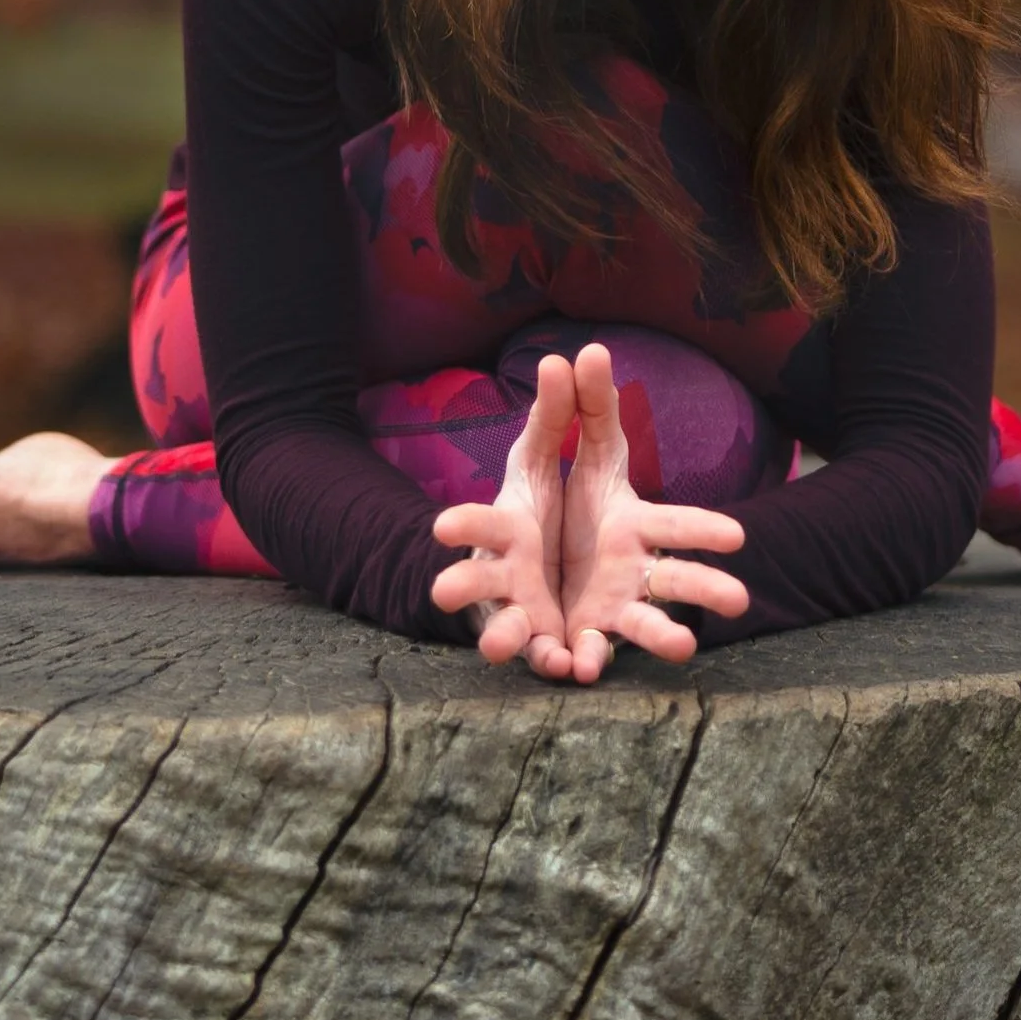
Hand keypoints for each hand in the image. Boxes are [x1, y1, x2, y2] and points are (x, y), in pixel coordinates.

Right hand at [430, 349, 576, 678]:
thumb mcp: (555, 462)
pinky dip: (563, 664)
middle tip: (442, 592)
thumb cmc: (550, 514)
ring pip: (514, 628)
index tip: (440, 527)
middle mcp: (515, 573)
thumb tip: (580, 350)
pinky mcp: (566, 643)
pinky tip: (575, 670)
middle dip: (463, 584)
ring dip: (503, 639)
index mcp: (510, 527)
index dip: (463, 525)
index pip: (482, 521)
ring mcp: (536, 613)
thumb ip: (566, 414)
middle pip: (480, 579)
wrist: (562, 573)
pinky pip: (560, 658)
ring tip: (499, 648)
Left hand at [553, 341, 747, 682]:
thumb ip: (574, 412)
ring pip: (640, 628)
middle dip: (707, 588)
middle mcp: (630, 572)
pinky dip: (578, 662)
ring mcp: (605, 611)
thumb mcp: (553, 453)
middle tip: (741, 602)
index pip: (676, 525)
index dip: (705, 530)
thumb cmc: (553, 508)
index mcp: (631, 526)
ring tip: (685, 649)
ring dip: (661, 637)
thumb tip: (584, 350)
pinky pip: (579, 654)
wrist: (517, 565)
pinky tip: (573, 668)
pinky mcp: (571, 642)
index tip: (739, 537)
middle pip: (678, 582)